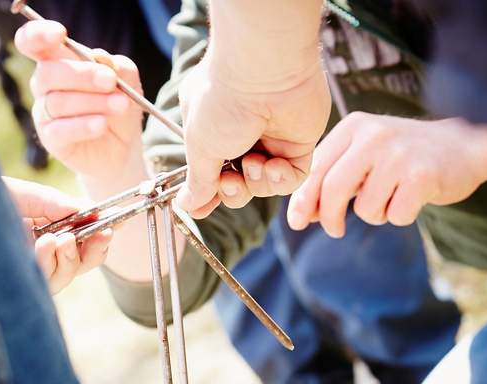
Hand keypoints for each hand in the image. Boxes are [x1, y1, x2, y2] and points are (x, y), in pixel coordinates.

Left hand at [4, 177, 111, 293]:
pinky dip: (49, 262)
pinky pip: (45, 281)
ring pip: (66, 276)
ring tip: (61, 237)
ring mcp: (29, 271)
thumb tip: (93, 211)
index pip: (84, 242)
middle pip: (81, 264)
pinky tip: (44, 244)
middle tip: (103, 234)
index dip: (102, 237)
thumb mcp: (33, 196)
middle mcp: (41, 255)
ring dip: (70, 257)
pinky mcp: (18, 283)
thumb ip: (61, 205)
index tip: (116, 224)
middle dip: (95, 252)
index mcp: (49, 233)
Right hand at [14, 19, 145, 182]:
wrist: (123, 145)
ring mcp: (44, 112)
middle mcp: (44, 85)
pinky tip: (101, 125)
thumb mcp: (127, 80)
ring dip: (94, 102)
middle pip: (48, 72)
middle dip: (82, 75)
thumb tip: (100, 57)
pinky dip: (83, 126)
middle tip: (110, 81)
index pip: (32, 42)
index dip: (38, 34)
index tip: (60, 33)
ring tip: (121, 105)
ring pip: (58, 102)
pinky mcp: (50, 139)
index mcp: (57, 60)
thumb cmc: (118, 103)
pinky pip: (60, 130)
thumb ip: (117, 66)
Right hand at [177, 57, 330, 217]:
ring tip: (255, 163)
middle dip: (233, 192)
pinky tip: (275, 166)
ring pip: (265, 184)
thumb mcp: (200, 145)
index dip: (208, 194)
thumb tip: (186, 204)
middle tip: (230, 183)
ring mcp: (271, 138)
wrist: (264, 70)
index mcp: (212, 130)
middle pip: (239, 184)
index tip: (200, 209)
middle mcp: (241, 134)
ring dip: (258, 183)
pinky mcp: (299, 141)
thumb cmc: (223, 100)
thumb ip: (199, 181)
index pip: (210, 173)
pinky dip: (283, 179)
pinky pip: (292, 176)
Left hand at [286, 114, 486, 237]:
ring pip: (366, 208)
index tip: (297, 222)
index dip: (303, 199)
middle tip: (334, 230)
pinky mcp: (423, 176)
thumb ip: (334, 177)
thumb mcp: (365, 154)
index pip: (316, 168)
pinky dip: (400, 216)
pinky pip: (395, 215)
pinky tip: (413, 198)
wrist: (466, 144)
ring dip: (376, 214)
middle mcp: (374, 135)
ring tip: (393, 196)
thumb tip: (304, 214)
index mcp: (354, 126)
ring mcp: (399, 154)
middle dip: (329, 217)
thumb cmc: (405, 155)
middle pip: (333, 189)